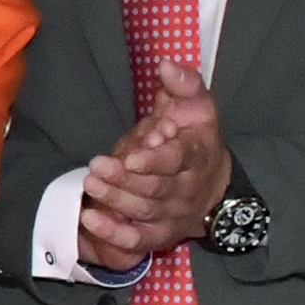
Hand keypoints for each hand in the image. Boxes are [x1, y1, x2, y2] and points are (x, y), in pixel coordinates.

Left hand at [74, 60, 228, 267]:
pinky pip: (136, 241)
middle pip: (155, 188)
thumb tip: (166, 64)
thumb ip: (184, 84)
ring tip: (90, 182)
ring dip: (115, 199)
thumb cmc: (197, 139)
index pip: (177, 160)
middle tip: (96, 166)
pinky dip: (113, 234)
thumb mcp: (197, 107)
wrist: (215, 187)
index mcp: (197, 155)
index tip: (133, 154)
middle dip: (125, 178)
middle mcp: (186, 189)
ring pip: (143, 211)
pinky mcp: (158, 235)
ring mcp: (172, 214)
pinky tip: (89, 219)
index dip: (155, 160)